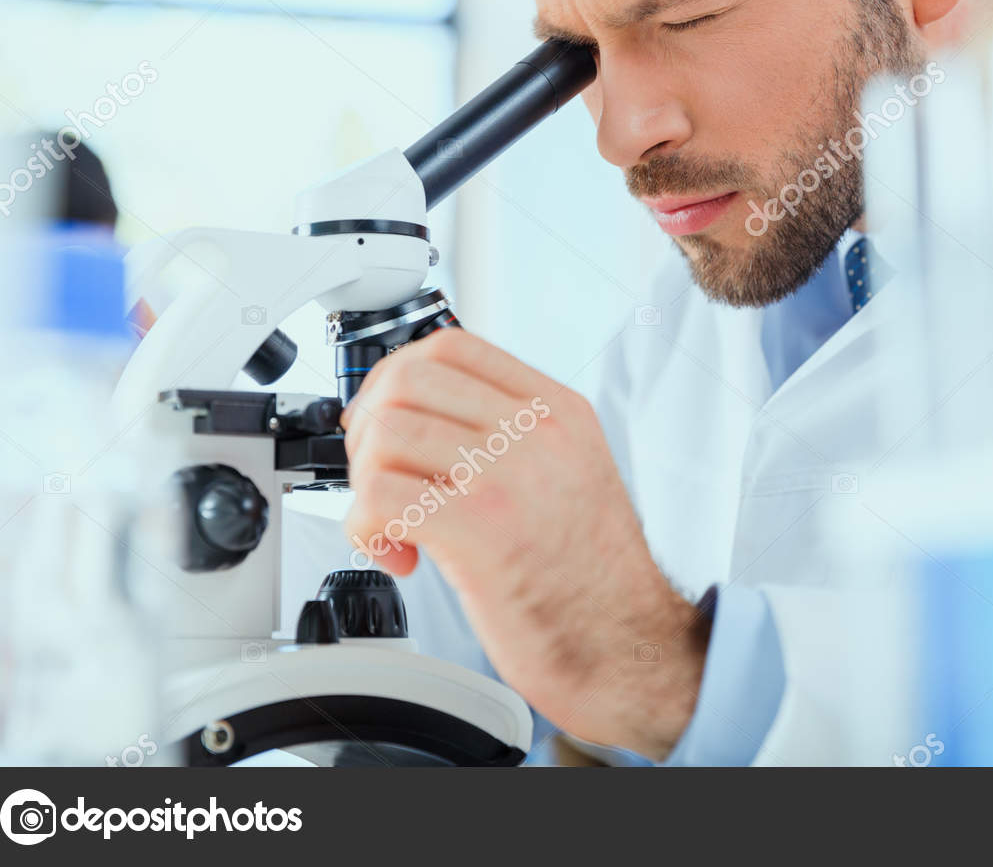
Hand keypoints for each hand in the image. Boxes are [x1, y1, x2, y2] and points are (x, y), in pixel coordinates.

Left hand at [339, 327, 708, 758]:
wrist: (626, 646)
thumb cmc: (594, 577)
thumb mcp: (573, 472)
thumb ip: (515, 434)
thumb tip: (430, 417)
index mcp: (560, 411)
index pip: (452, 346)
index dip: (396, 378)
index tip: (385, 418)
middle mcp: (538, 433)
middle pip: (408, 379)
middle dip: (369, 429)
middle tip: (381, 476)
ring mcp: (509, 476)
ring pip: (386, 434)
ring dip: (366, 483)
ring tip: (394, 524)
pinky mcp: (479, 531)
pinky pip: (379, 496)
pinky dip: (366, 529)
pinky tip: (399, 555)